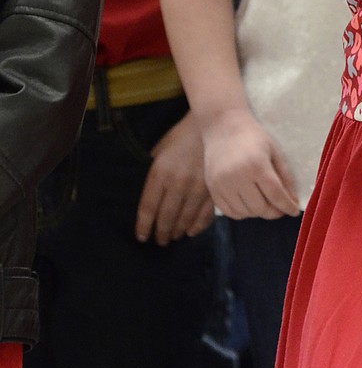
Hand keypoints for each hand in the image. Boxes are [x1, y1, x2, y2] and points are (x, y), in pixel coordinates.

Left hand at [135, 111, 214, 245]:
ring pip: (185, 219)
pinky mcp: (213, 190)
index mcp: (160, 173)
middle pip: (166, 217)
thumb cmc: (181, 136)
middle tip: (159, 242)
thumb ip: (152, 171)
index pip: (148, 208)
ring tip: (173, 237)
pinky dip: (197, 226)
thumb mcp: (159, 149)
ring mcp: (197, 189)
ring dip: (177, 231)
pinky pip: (204, 215)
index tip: (141, 237)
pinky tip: (191, 232)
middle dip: (161, 233)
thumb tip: (147, 191)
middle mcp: (178, 184)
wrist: (212, 126)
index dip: (144, 226)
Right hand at [201, 109, 299, 219]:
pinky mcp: (212, 188)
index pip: (276, 195)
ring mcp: (222, 184)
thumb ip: (285, 178)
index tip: (294, 211)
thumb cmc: (253, 137)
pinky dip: (242, 213)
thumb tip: (293, 202)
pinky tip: (248, 204)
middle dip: (273, 212)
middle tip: (279, 208)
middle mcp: (237, 177)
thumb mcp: (275, 152)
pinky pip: (229, 212)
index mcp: (257, 165)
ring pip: (245, 213)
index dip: (287, 206)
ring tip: (264, 203)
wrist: (223, 126)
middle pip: (260, 208)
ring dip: (258, 212)